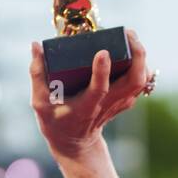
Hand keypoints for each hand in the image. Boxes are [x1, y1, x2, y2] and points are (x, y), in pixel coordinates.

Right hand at [29, 27, 152, 161]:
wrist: (76, 144)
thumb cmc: (56, 121)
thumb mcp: (40, 102)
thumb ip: (37, 74)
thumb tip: (36, 45)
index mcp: (87, 106)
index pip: (99, 89)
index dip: (102, 71)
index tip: (103, 52)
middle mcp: (107, 104)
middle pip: (133, 82)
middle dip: (137, 56)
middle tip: (128, 34)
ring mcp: (119, 103)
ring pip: (140, 81)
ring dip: (142, 58)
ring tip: (131, 37)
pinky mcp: (125, 101)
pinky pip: (140, 82)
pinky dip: (141, 65)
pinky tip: (133, 49)